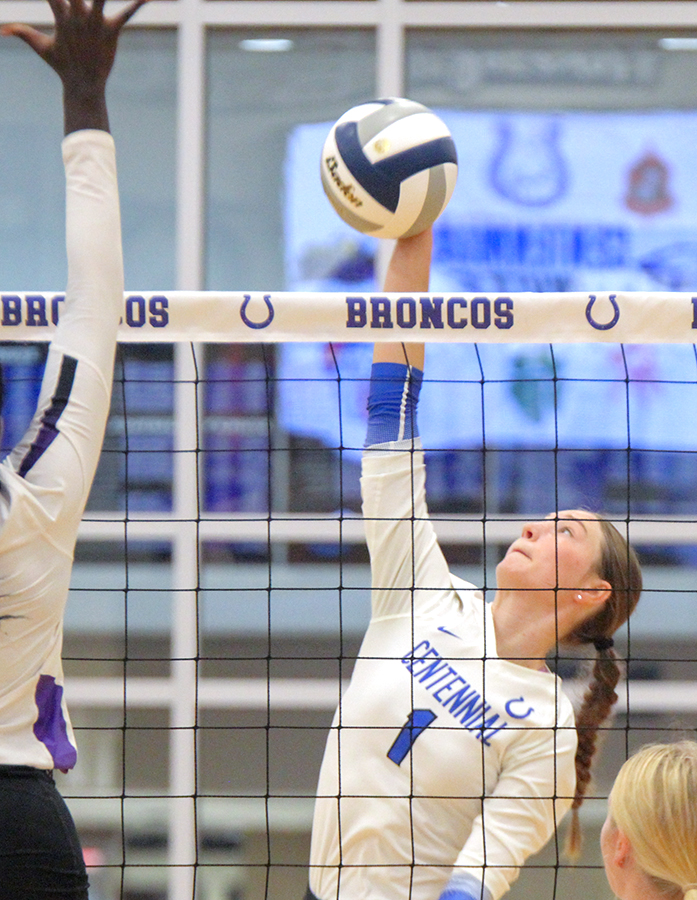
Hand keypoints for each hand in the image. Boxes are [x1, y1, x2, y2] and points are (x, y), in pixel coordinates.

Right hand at [2, 0, 148, 133]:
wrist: (83, 86)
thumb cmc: (62, 66)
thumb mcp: (40, 46)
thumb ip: (22, 32)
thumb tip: (2, 30)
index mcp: (61, 16)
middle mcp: (77, 16)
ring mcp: (94, 22)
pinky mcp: (111, 30)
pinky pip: (126, 13)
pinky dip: (138, 3)